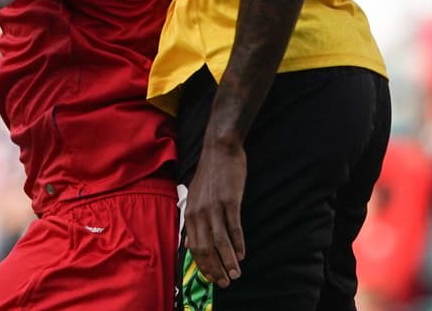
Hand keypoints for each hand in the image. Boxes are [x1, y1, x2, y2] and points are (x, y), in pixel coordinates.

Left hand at [184, 137, 246, 287]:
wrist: (219, 149)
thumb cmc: (209, 174)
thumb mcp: (194, 196)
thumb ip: (192, 221)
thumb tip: (188, 244)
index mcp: (190, 213)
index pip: (194, 247)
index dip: (203, 265)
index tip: (212, 278)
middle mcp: (199, 212)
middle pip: (205, 248)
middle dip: (215, 269)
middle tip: (225, 282)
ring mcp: (214, 207)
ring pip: (220, 242)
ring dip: (228, 261)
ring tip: (236, 275)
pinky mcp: (230, 200)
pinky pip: (234, 227)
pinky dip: (238, 243)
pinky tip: (242, 254)